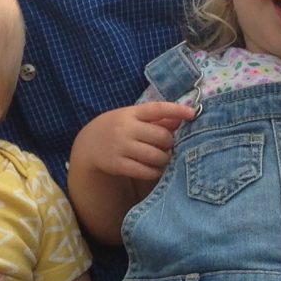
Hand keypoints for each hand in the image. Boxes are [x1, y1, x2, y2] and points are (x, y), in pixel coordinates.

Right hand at [74, 101, 191, 182]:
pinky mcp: (117, 164)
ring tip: (164, 159)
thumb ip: (156, 120)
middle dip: (170, 143)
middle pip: (161, 136)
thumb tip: (181, 120)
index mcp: (131, 113)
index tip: (192, 113)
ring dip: (165, 159)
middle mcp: (125, 128)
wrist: (88, 145)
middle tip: (169, 146)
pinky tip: (155, 169)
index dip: (175, 110)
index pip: (156, 109)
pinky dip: (154, 171)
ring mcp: (120, 146)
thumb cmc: (117, 129)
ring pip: (155, 156)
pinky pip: (144, 170)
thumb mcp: (132, 118)